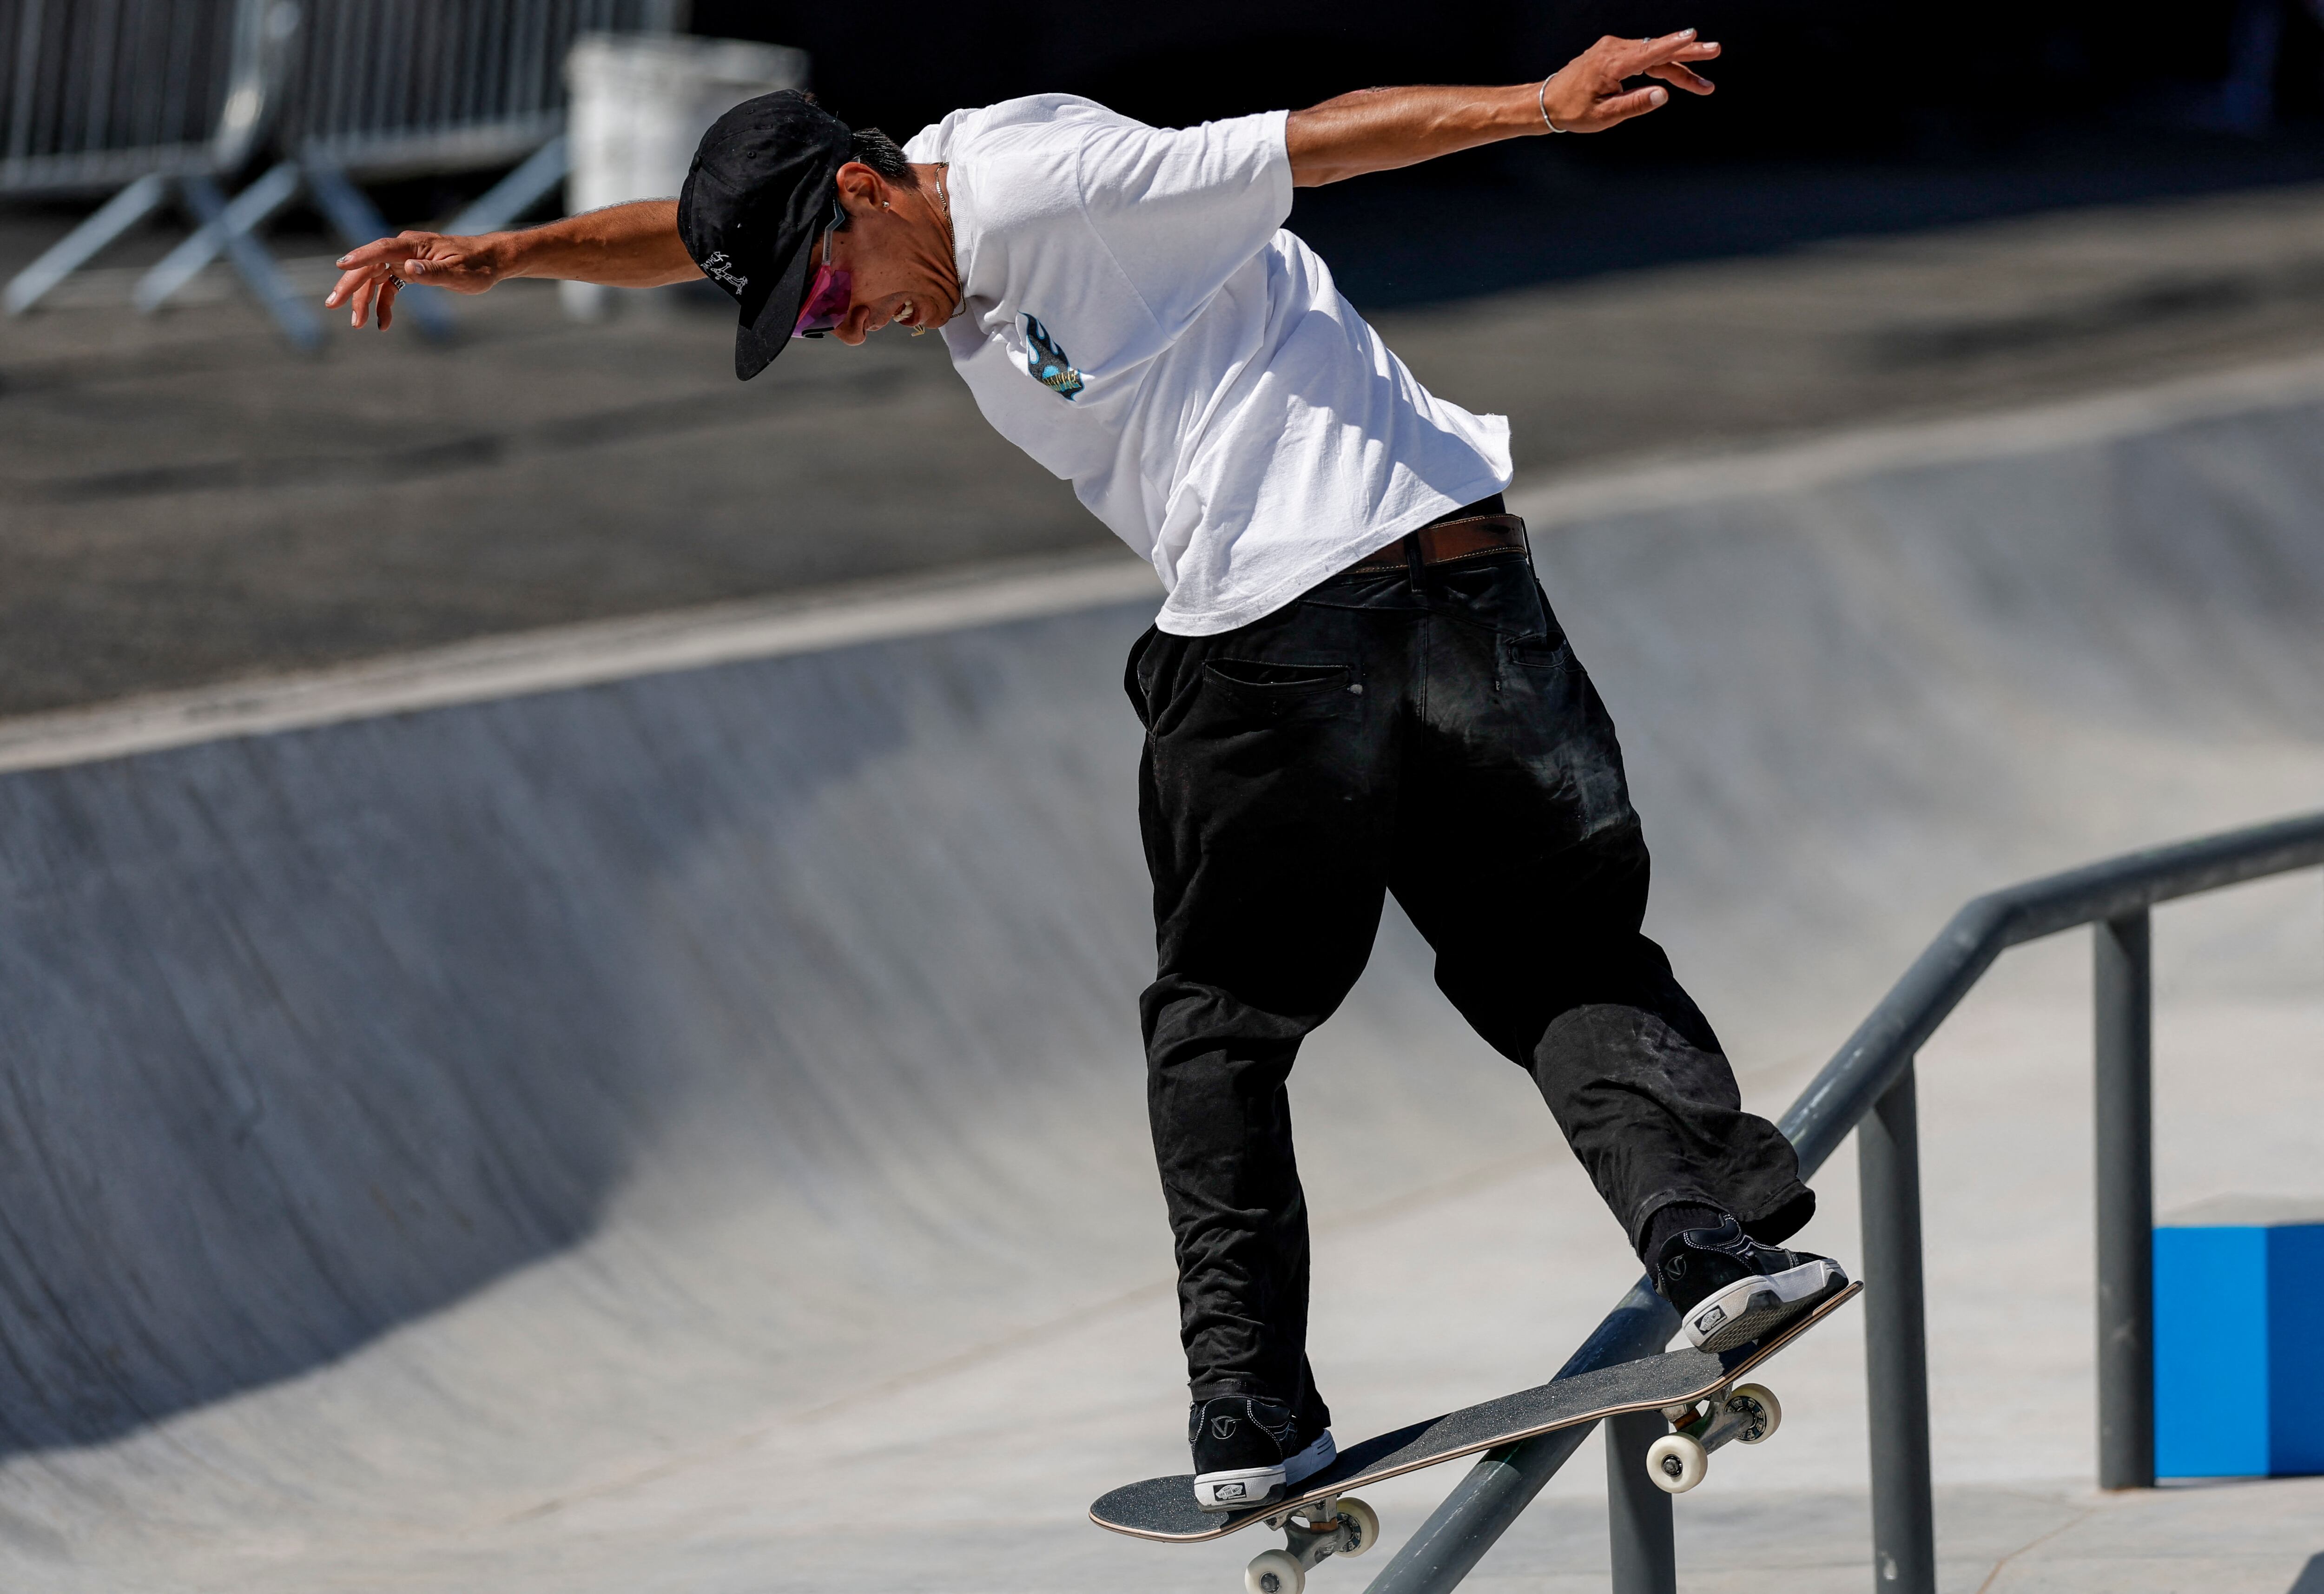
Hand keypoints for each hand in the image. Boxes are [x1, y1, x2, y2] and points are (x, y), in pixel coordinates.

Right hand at [324, 230, 507, 330]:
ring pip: (375, 278)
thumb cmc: (477, 266)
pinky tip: (382, 323)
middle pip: (370, 266)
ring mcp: (404, 260)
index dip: (360, 258)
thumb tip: (408, 269)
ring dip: (364, 300)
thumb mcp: (457, 273)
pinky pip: (389, 287)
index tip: (341, 266)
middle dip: (350, 286)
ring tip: (357, 323)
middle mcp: (404, 250)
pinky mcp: (408, 271)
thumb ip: (432, 272)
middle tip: (333, 305)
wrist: (491, 260)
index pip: (381, 250)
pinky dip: (383, 304)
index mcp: (413, 246)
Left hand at [1540, 30, 1719, 133]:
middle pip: (1657, 51)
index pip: (1648, 52)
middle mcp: (1613, 50)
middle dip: (1688, 53)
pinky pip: (1643, 57)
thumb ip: (1635, 105)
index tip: (1694, 36)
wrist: (1548, 102)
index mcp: (1611, 65)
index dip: (1673, 44)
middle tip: (1714, 51)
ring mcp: (1613, 49)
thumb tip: (1663, 96)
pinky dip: (1661, 65)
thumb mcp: (1604, 116)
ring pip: (1653, 56)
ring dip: (1678, 67)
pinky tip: (1678, 76)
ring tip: (1703, 84)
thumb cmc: (1572, 110)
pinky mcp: (1613, 53)